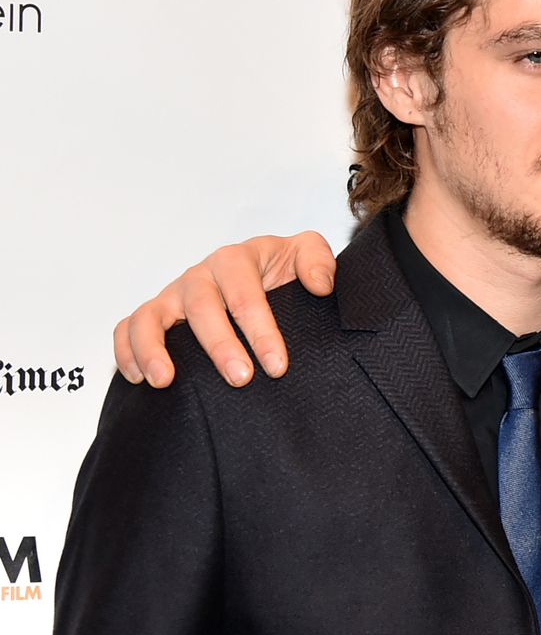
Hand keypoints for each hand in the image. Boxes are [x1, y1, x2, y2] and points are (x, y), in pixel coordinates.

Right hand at [114, 232, 338, 387]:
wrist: (262, 272)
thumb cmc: (281, 268)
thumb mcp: (305, 254)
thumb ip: (318, 260)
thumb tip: (320, 284)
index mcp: (235, 260)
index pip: (245, 294)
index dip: (261, 330)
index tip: (276, 364)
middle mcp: (199, 276)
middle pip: (201, 308)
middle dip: (220, 345)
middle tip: (240, 379)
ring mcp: (173, 296)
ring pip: (151, 317)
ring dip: (154, 348)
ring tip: (166, 380)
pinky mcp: (154, 314)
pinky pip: (128, 328)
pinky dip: (126, 350)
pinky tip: (139, 378)